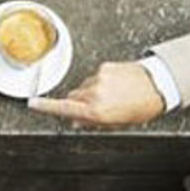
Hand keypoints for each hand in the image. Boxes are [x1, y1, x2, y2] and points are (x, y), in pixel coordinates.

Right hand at [28, 61, 164, 127]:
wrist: (157, 85)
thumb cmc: (140, 107)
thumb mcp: (118, 123)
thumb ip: (94, 122)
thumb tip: (77, 121)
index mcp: (96, 110)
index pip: (64, 108)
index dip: (46, 106)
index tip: (33, 103)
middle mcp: (94, 93)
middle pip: (74, 97)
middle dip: (80, 103)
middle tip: (98, 108)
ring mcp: (98, 78)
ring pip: (85, 86)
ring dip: (92, 92)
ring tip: (113, 95)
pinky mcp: (104, 67)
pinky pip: (95, 76)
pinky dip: (101, 81)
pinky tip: (116, 85)